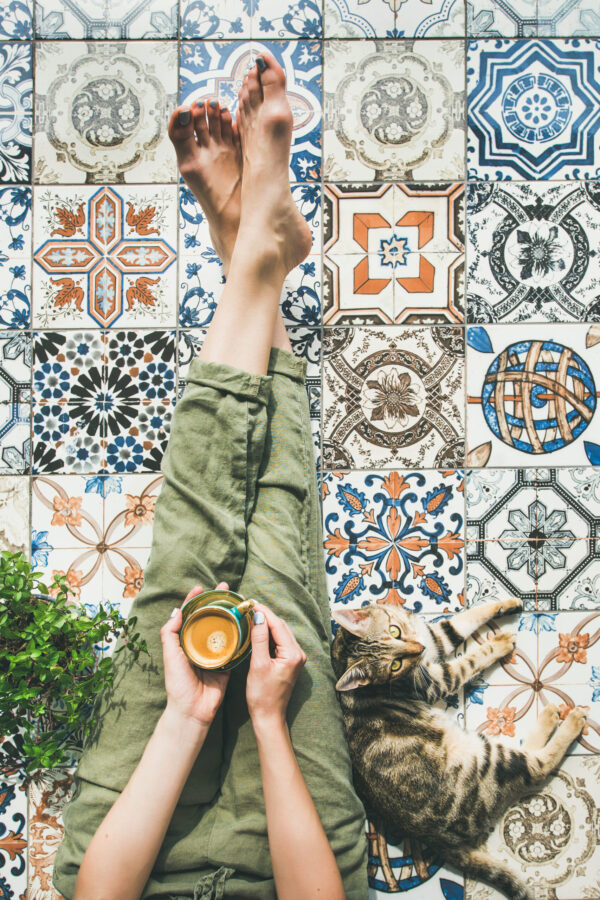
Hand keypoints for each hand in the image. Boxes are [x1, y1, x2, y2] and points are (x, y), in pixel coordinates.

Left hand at [161, 582, 229, 727]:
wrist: (193, 710)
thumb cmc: (178, 684)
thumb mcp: (170, 656)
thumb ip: (170, 634)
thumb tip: (177, 610)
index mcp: (186, 642)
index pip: (190, 615)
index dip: (195, 600)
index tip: (202, 587)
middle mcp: (201, 644)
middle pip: (210, 617)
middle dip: (217, 601)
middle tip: (226, 587)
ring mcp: (216, 653)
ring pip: (224, 628)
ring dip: (231, 613)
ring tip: (239, 600)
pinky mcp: (228, 663)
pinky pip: (236, 646)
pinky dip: (242, 634)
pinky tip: (248, 622)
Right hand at [246, 602, 305, 726]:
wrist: (268, 717)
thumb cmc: (262, 695)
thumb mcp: (258, 665)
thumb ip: (259, 639)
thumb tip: (257, 617)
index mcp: (293, 653)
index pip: (278, 625)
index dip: (264, 612)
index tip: (250, 602)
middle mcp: (298, 653)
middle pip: (281, 627)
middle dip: (265, 616)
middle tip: (248, 607)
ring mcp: (295, 658)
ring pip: (280, 633)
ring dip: (266, 624)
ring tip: (250, 616)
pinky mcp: (289, 662)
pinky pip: (279, 642)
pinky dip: (268, 635)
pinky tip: (257, 631)